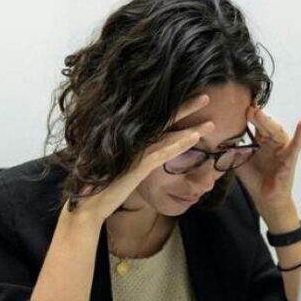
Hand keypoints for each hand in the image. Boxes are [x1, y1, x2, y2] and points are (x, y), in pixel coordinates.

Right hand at [66, 94, 215, 224]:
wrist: (88, 204)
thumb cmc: (103, 186)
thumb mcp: (120, 166)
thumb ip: (132, 155)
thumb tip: (142, 149)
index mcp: (130, 139)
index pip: (156, 120)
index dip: (174, 108)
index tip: (190, 99)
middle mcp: (133, 141)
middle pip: (164, 119)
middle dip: (186, 107)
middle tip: (205, 96)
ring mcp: (135, 152)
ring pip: (168, 135)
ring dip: (191, 127)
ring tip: (211, 121)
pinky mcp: (137, 166)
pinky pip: (163, 152)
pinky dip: (180, 144)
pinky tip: (195, 137)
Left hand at [235, 104, 300, 216]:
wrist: (266, 199)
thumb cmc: (255, 180)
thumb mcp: (239, 163)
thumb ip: (231, 151)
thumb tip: (219, 140)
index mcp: (261, 141)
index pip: (255, 124)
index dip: (248, 115)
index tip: (239, 104)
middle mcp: (272, 142)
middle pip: (264, 125)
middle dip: (256, 116)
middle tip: (246, 108)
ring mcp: (282, 149)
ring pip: (276, 131)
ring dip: (267, 122)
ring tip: (258, 112)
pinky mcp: (290, 158)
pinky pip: (296, 145)